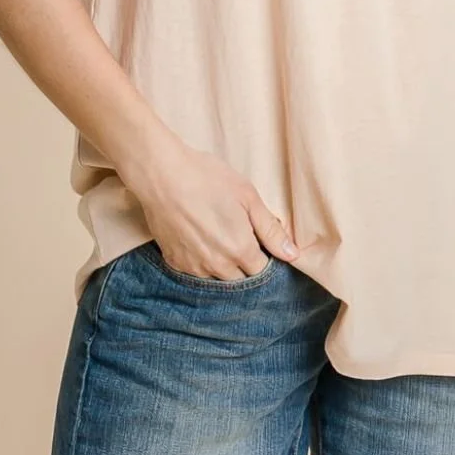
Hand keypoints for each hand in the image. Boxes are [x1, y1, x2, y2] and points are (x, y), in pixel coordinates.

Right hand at [122, 130, 300, 279]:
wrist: (161, 175)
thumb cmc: (207, 179)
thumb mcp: (247, 196)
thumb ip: (271, 229)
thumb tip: (293, 254)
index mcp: (240, 250)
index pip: (262, 271)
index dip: (264, 257)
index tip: (259, 242)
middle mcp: (218, 266)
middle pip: (240, 279)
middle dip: (244, 264)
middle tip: (238, 236)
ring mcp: (194, 267)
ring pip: (217, 278)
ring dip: (223, 265)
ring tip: (217, 236)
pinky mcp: (175, 262)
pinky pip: (196, 272)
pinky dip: (202, 261)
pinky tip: (199, 239)